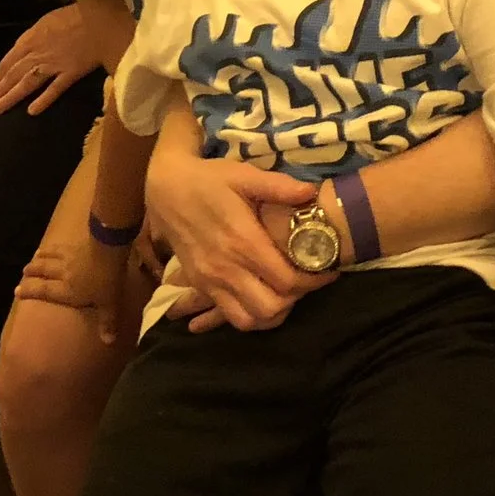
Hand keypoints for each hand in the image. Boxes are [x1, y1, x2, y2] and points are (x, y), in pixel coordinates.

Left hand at [0, 4, 99, 114]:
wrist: (100, 17)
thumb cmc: (76, 14)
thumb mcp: (48, 20)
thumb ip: (35, 36)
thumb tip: (25, 50)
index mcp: (30, 39)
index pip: (8, 61)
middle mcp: (38, 53)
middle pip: (13, 74)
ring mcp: (54, 63)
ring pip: (28, 83)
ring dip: (11, 97)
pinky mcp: (71, 72)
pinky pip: (55, 88)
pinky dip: (43, 99)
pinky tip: (32, 111)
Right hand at [14, 233, 136, 345]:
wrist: (108, 249)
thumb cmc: (106, 280)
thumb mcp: (109, 304)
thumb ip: (107, 322)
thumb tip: (108, 342)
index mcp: (67, 290)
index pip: (44, 291)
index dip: (30, 291)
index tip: (16, 291)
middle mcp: (63, 273)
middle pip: (43, 271)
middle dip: (32, 272)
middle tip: (24, 271)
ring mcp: (68, 257)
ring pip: (50, 257)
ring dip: (40, 257)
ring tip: (35, 256)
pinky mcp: (75, 244)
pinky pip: (61, 246)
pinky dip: (54, 246)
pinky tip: (54, 244)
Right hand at [146, 143, 331, 331]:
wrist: (166, 189)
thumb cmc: (209, 180)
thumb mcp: (243, 175)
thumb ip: (278, 187)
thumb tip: (312, 193)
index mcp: (243, 242)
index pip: (287, 280)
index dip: (313, 280)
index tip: (328, 270)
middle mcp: (226, 268)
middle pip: (272, 307)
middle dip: (296, 299)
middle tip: (308, 280)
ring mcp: (210, 282)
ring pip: (249, 320)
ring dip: (273, 312)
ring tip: (287, 292)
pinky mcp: (201, 286)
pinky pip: (229, 316)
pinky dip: (251, 315)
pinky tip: (263, 297)